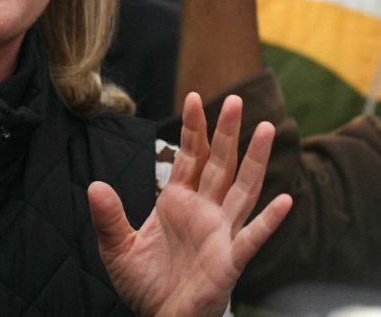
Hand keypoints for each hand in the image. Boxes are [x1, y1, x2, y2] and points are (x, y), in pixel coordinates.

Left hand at [88, 93, 291, 316]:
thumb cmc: (146, 284)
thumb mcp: (118, 249)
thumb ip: (109, 218)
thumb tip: (94, 186)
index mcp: (178, 201)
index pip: (190, 156)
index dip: (193, 128)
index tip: (194, 97)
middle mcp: (205, 210)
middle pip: (220, 163)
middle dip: (227, 132)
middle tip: (236, 99)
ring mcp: (221, 232)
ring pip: (243, 189)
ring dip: (255, 160)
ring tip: (267, 129)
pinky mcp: (230, 260)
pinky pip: (253, 237)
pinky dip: (269, 221)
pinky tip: (285, 201)